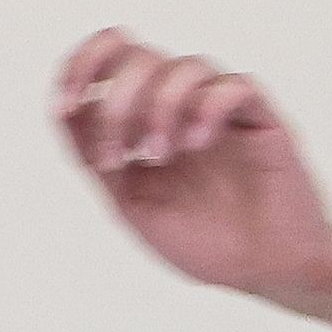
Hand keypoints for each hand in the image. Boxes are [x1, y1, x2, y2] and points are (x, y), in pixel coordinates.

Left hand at [53, 29, 331, 310]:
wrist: (268, 276)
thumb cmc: (207, 243)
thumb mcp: (132, 206)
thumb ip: (96, 159)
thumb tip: (64, 109)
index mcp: (149, 119)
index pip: (110, 59)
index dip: (79, 66)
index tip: (63, 106)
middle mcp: (185, 106)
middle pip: (140, 55)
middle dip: (118, 102)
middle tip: (121, 156)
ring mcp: (224, 110)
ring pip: (185, 66)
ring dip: (160, 107)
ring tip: (161, 155)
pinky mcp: (263, 120)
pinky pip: (233, 86)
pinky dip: (207, 107)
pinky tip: (197, 143)